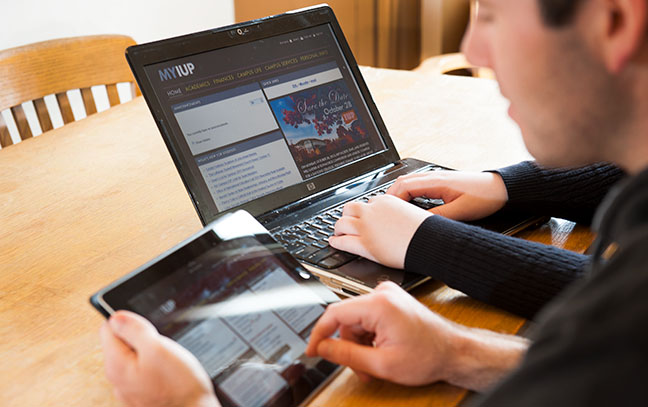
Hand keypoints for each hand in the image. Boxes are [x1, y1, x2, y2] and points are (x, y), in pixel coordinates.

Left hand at [100, 310, 219, 406]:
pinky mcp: (142, 394)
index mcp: (116, 364)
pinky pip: (144, 371)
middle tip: (160, 346)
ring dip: (150, 353)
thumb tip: (117, 317)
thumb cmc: (178, 386)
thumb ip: (134, 329)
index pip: (108, 327)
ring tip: (166, 360)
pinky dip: (155, 367)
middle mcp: (117, 379)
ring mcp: (129, 389)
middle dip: (142, 338)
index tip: (146, 329)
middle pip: (121, 342)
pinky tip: (168, 372)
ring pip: (135, 357)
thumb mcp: (158, 348)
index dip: (130, 321)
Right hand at [306, 282, 456, 385]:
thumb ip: (346, 355)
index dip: (319, 334)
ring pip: (356, 322)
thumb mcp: (381, 363)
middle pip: (346, 320)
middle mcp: (381, 293)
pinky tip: (379, 351)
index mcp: (378, 304)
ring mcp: (387, 295)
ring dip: (360, 345)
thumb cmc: (428, 355)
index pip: (334, 313)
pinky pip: (367, 318)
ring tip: (374, 363)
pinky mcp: (391, 301)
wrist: (453, 351)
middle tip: (358, 368)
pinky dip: (369, 337)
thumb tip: (323, 348)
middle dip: (349, 346)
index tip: (312, 350)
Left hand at [329, 194, 431, 268]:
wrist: (429, 242)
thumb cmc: (424, 230)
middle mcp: (372, 212)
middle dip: (346, 215)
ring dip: (338, 228)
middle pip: (349, 209)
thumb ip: (396, 212)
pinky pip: (343, 242)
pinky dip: (335, 241)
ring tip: (338, 232)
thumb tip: (392, 217)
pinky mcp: (364, 245)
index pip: (367, 203)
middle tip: (346, 222)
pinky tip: (334, 242)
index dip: (363, 211)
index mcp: (384, 201)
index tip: (361, 216)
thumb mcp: (410, 212)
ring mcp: (366, 228)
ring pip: (341, 223)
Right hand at [387, 171, 508, 220]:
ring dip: (397, 195)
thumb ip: (438, 218)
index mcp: (436, 181)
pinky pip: (417, 186)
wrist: (501, 188)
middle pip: (401, 183)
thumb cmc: (484, 197)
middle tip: (381, 212)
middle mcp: (433, 177)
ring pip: (408, 184)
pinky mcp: (440, 184)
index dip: (391, 200)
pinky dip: (407, 195)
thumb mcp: (460, 212)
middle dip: (389, 197)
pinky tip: (408, 207)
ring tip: (391, 211)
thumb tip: (419, 224)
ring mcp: (436, 179)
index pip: (403, 186)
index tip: (385, 212)